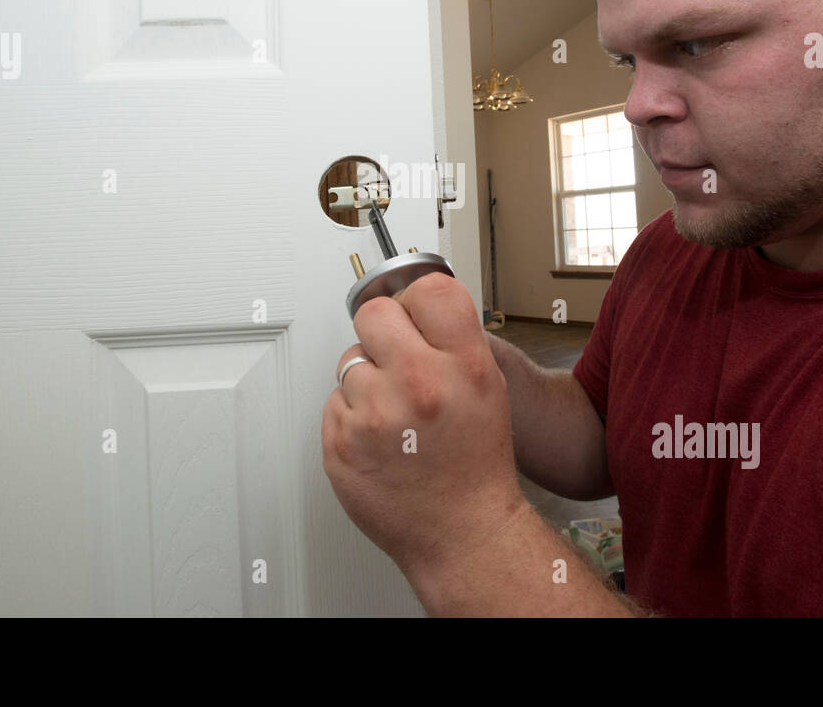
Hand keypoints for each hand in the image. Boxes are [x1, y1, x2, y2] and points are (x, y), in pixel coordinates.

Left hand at [321, 271, 527, 582]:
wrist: (463, 533)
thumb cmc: (475, 465)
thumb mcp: (488, 388)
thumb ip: (453, 340)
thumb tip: (412, 303)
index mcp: (464, 366)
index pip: (427, 290)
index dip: (415, 300)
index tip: (412, 313)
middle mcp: (419, 384)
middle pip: (373, 314)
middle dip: (382, 332)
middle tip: (396, 359)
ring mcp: (374, 415)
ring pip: (350, 360)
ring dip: (366, 380)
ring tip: (395, 415)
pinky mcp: (341, 443)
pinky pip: (334, 402)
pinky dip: (351, 416)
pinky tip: (379, 440)